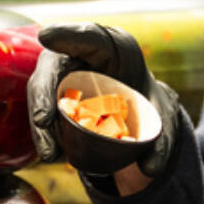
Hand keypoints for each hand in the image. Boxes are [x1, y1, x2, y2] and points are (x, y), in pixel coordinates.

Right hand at [27, 23, 180, 183]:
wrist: (136, 114)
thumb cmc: (149, 105)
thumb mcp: (163, 118)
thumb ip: (163, 141)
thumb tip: (150, 169)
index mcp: (115, 48)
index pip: (90, 36)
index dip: (67, 34)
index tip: (47, 37)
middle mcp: (82, 56)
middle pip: (54, 64)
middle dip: (45, 90)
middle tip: (43, 119)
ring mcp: (64, 74)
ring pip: (42, 88)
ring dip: (40, 120)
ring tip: (50, 152)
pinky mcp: (53, 95)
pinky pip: (43, 109)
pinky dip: (44, 132)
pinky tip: (53, 153)